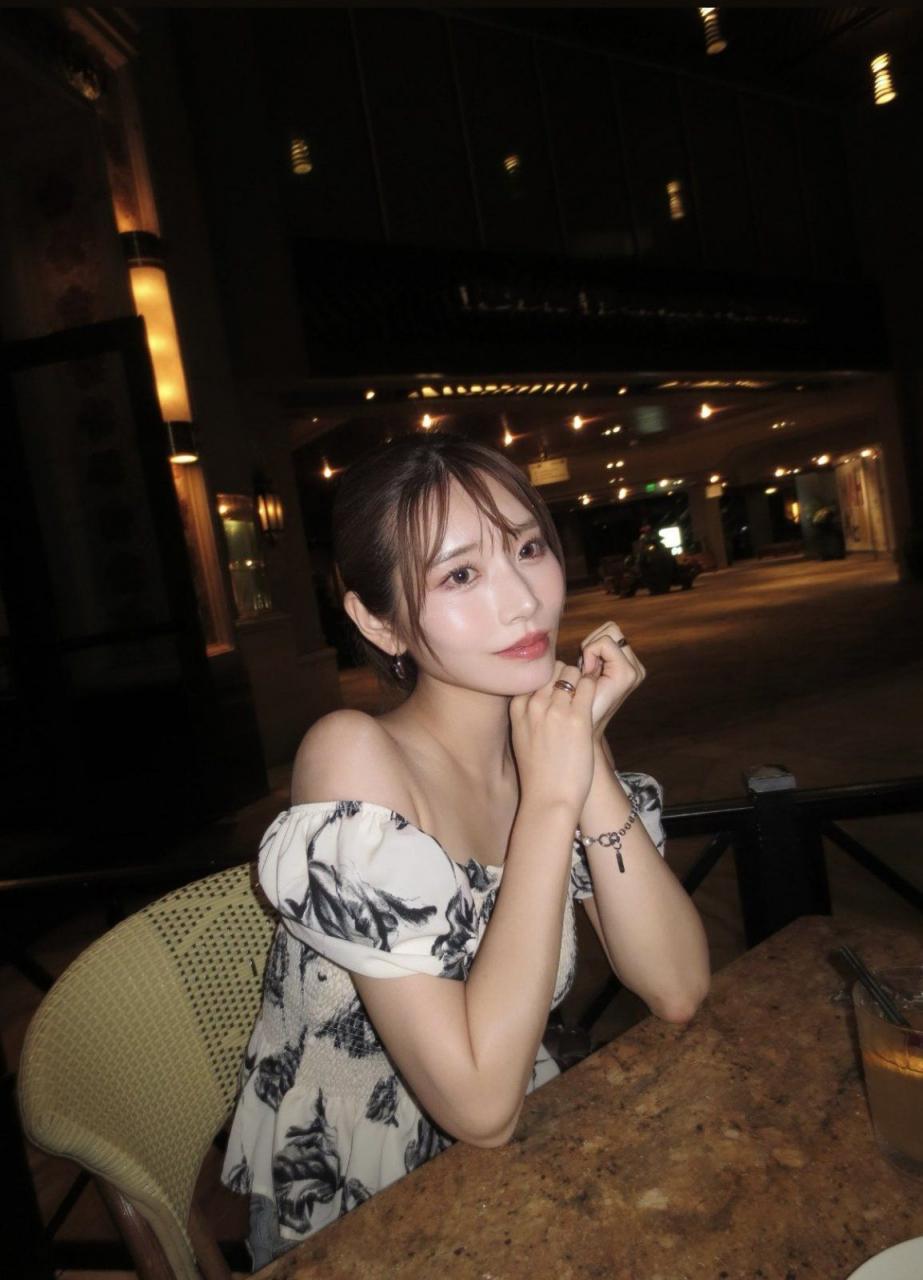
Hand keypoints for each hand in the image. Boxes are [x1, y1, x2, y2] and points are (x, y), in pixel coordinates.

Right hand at [509, 660, 595, 813]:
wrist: (548, 797)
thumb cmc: (537, 772)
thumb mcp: (520, 736)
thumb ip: (527, 712)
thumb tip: (540, 696)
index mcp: (517, 707)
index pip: (535, 674)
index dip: (550, 678)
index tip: (560, 689)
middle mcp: (534, 704)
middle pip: (552, 669)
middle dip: (566, 675)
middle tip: (576, 690)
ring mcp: (555, 709)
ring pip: (571, 672)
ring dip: (581, 680)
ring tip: (586, 694)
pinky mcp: (578, 718)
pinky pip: (588, 685)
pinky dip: (594, 686)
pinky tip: (596, 698)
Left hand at [576, 622, 645, 740]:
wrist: (577, 730)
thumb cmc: (573, 701)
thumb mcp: (582, 672)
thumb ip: (589, 653)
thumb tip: (581, 636)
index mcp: (628, 665)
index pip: (610, 630)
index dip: (591, 643)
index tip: (584, 668)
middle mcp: (636, 667)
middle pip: (611, 627)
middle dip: (592, 643)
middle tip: (584, 670)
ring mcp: (634, 671)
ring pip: (609, 632)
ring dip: (590, 649)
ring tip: (586, 674)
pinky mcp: (628, 674)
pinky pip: (604, 643)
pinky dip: (590, 653)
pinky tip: (587, 676)